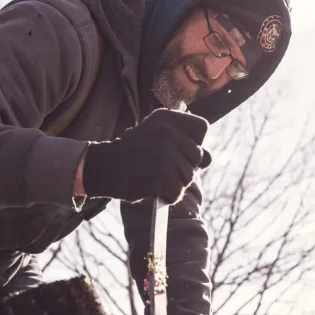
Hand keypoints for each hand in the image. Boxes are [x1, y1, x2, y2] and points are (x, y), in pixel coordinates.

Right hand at [82, 109, 211, 203]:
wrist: (105, 167)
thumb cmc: (136, 152)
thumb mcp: (159, 136)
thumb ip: (187, 142)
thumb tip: (209, 159)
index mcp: (167, 118)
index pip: (201, 128)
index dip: (192, 142)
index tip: (176, 148)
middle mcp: (166, 133)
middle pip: (197, 155)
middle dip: (185, 165)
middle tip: (162, 166)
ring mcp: (162, 155)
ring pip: (189, 176)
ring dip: (176, 182)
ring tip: (156, 177)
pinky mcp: (158, 177)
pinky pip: (177, 192)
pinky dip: (169, 196)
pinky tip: (156, 190)